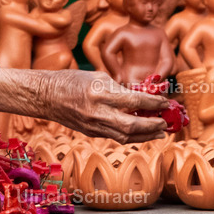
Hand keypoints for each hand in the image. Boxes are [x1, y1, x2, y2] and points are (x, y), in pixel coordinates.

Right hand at [0, 68, 168, 143]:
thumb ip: (118, 88)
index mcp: (100, 93)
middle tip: (167, 122)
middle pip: (133, 126)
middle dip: (153, 125)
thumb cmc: (71, 80)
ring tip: (160, 132)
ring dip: (146, 135)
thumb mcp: (97, 77)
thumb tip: (139, 97)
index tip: (167, 102)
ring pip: (126, 136)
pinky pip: (115, 136)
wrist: (46, 96)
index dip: (154, 104)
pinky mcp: (90, 132)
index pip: (135, 101)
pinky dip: (131, 136)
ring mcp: (93, 125)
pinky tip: (141, 133)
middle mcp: (98, 112)